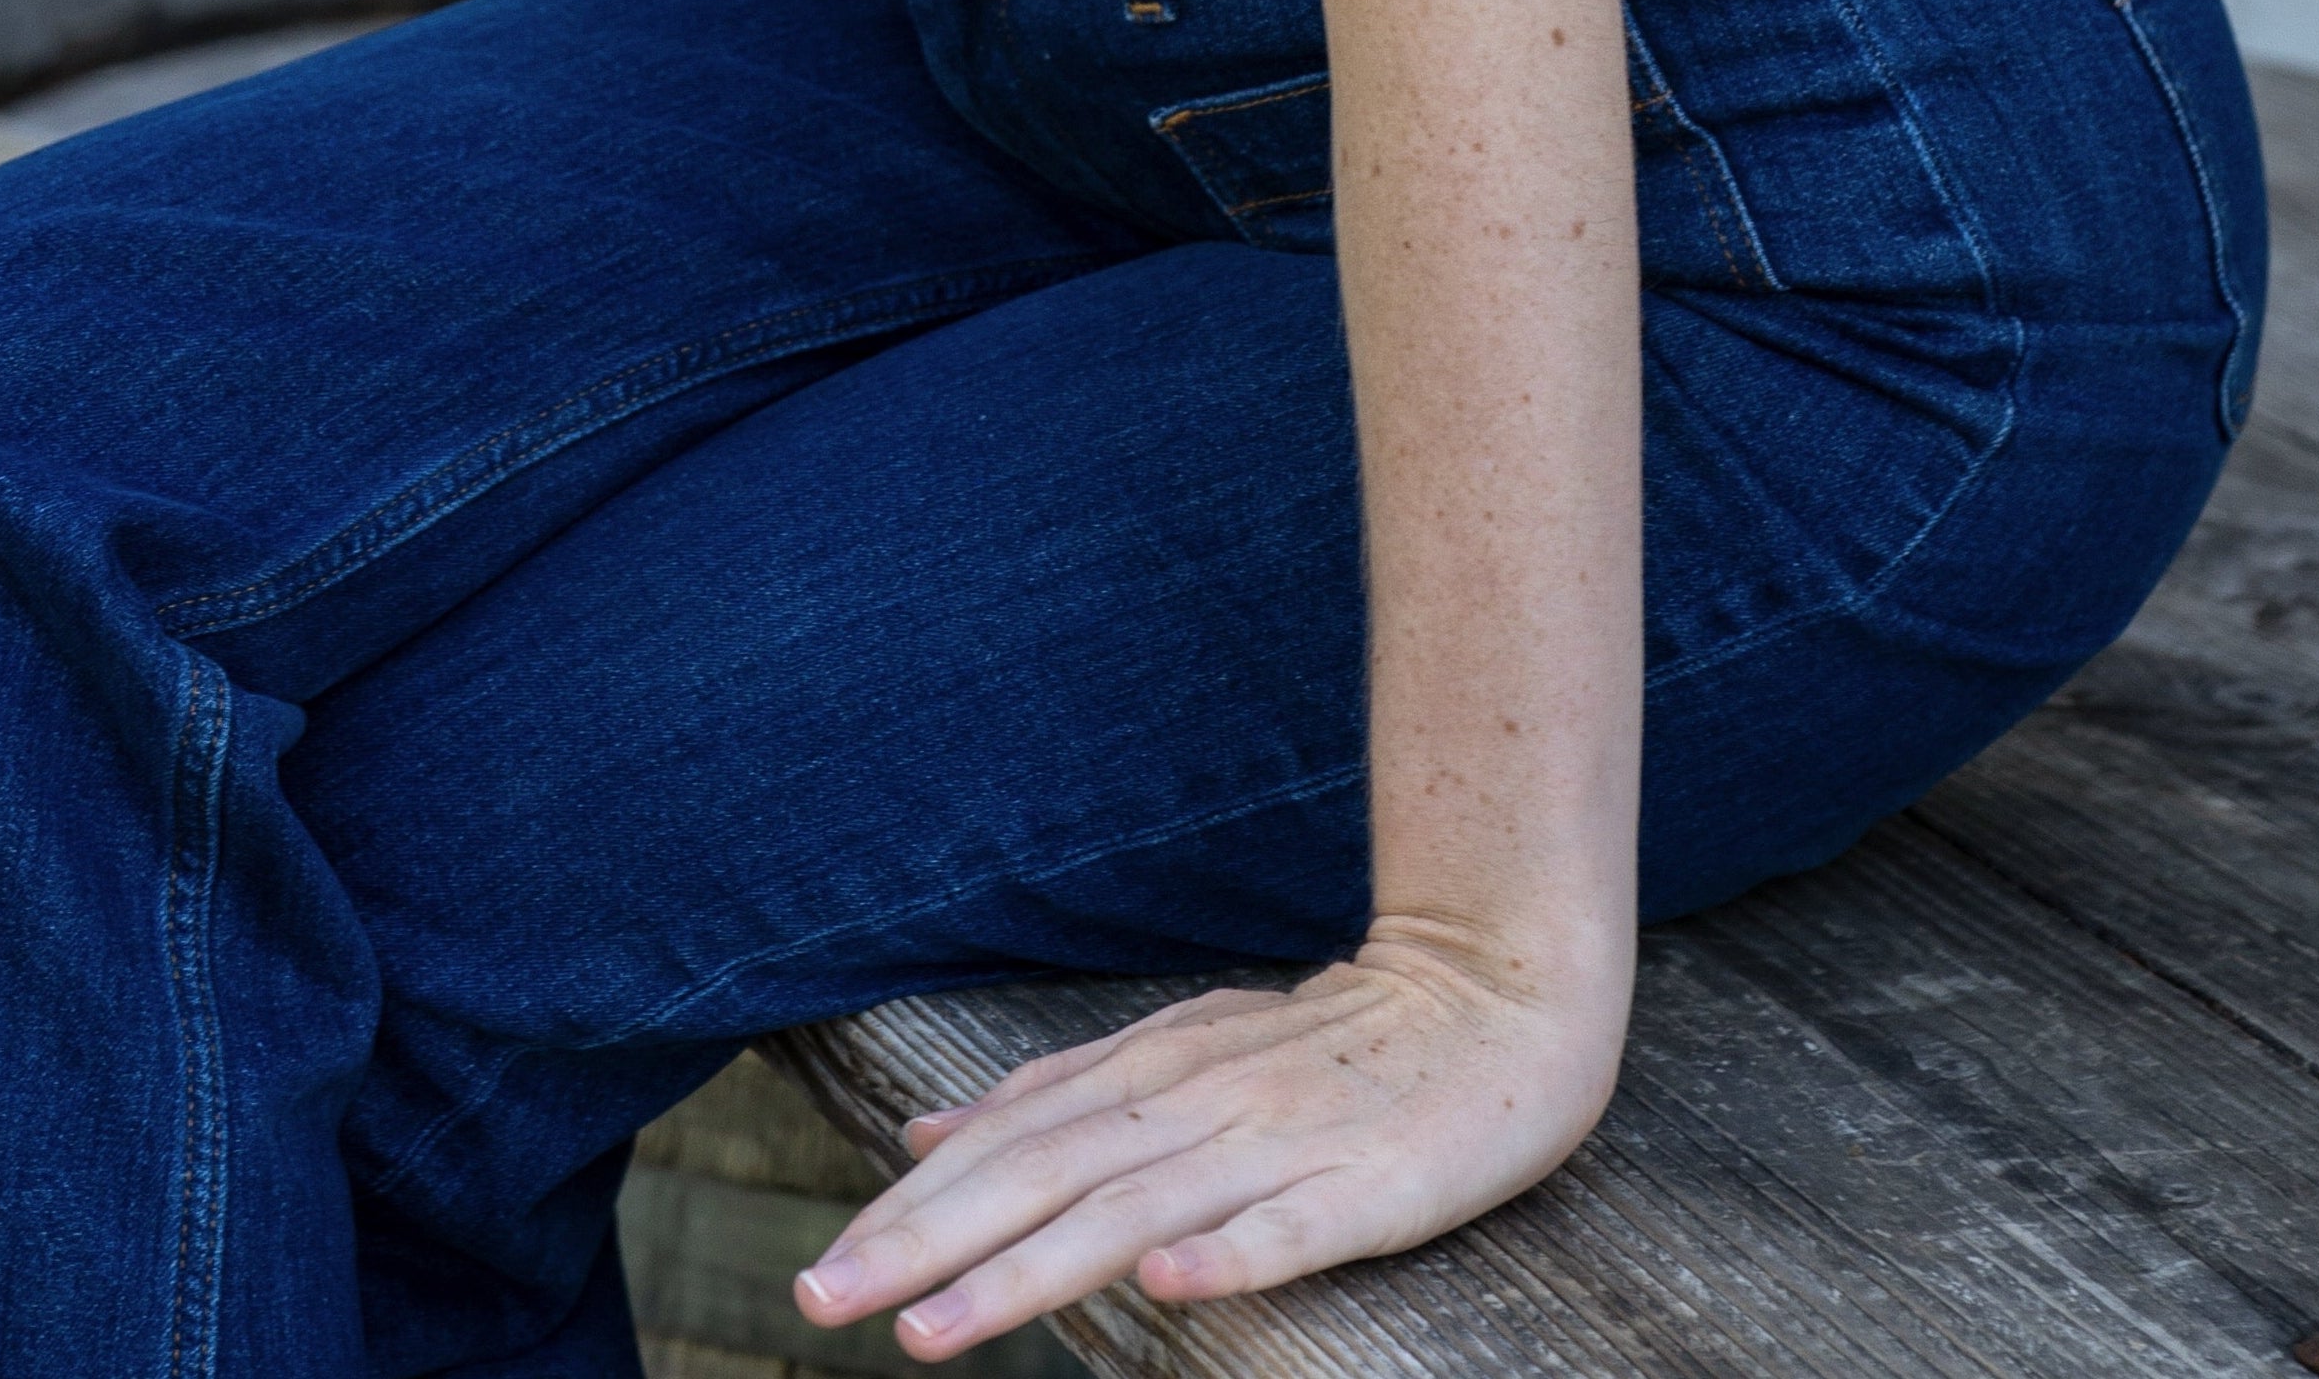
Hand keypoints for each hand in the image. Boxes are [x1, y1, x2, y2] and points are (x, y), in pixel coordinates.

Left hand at [789, 923, 1627, 1356]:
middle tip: (820, 1304)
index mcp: (1154, 1072)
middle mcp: (1198, 1102)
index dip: (911, 1212)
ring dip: (1028, 1273)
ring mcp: (1281, 1144)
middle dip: (926, 1247)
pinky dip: (1228, 1258)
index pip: (1009, 1147)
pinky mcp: (1368, 1187)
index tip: (819, 1274)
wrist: (1499, 985)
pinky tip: (1170, 1290)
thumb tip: (924, 1131)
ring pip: (1134, 1214)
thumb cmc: (1335, 1038)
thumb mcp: (1184, 1045)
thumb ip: (1060, 1092)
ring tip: (935, 1333)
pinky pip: (1291, 1230)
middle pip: (1042, 1180)